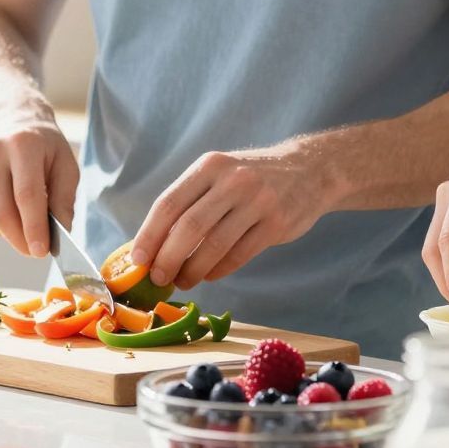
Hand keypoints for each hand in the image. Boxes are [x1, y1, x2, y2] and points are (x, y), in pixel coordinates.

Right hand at [0, 113, 78, 257]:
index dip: (34, 227)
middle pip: (1, 212)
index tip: (42, 251)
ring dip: (10, 233)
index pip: (26, 195)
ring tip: (26, 219)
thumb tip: (60, 233)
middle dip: (20, 240)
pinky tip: (8, 206)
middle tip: (36, 250)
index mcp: (23, 144)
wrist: (7, 118)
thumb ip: (64, 198)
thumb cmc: (42, 145)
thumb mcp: (65, 163)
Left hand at [132, 141, 334, 290]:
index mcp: (210, 166)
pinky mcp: (277, 223)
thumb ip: (191, 202)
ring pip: (214, 246)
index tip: (138, 260)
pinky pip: (239, 255)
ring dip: (193, 270)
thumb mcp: (220, 175)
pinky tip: (210, 274)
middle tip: (158, 278)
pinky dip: (219, 270)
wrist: (311, 171)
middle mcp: (233, 180)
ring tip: (184, 281)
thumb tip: (152, 244)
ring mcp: (258, 201)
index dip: (149, 235)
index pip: (169, 203)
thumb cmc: (252, 179)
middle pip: (189, 227)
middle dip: (168, 258)